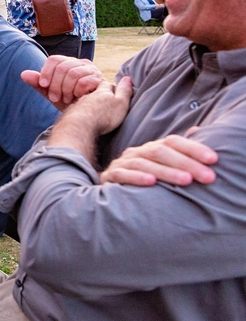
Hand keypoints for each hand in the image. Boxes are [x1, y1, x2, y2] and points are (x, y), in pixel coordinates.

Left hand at [20, 55, 104, 110]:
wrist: (88, 113)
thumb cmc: (69, 100)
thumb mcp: (51, 93)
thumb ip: (39, 84)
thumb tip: (23, 74)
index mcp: (67, 63)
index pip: (54, 59)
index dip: (46, 71)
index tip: (43, 85)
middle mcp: (79, 63)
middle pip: (62, 67)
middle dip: (55, 85)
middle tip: (53, 98)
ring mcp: (91, 70)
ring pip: (73, 73)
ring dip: (66, 89)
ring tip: (65, 100)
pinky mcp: (99, 80)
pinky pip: (85, 81)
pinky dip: (77, 91)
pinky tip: (77, 98)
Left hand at [60, 77, 134, 137]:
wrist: (79, 126)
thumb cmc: (103, 115)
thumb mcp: (120, 103)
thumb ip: (124, 91)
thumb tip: (128, 78)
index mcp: (101, 92)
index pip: (106, 85)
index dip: (111, 88)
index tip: (114, 91)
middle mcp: (87, 96)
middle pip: (94, 93)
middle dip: (98, 96)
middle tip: (104, 102)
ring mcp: (77, 105)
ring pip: (84, 102)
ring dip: (89, 106)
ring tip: (94, 112)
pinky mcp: (70, 115)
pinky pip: (76, 112)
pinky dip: (80, 115)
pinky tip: (83, 120)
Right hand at [100, 129, 217, 186]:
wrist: (106, 190)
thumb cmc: (140, 177)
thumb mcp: (159, 163)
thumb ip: (178, 149)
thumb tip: (197, 130)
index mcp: (151, 148)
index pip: (173, 141)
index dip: (193, 148)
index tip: (213, 159)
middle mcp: (137, 152)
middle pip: (161, 152)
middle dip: (186, 163)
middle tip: (207, 176)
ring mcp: (122, 163)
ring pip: (144, 163)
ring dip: (167, 171)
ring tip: (186, 180)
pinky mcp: (109, 177)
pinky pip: (122, 175)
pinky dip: (136, 177)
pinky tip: (151, 182)